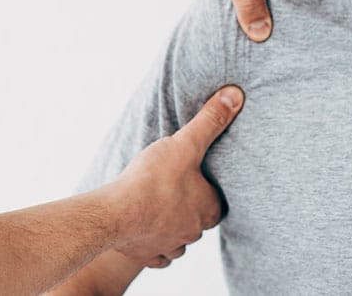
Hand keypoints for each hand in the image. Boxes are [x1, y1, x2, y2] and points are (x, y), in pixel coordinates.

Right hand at [103, 85, 243, 268]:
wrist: (116, 214)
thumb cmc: (152, 180)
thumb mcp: (185, 143)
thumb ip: (210, 121)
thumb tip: (235, 96)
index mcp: (208, 208)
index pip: (218, 201)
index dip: (209, 189)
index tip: (198, 178)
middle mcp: (193, 231)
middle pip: (198, 220)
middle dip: (190, 207)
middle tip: (176, 188)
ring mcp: (170, 246)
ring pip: (179, 239)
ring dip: (173, 226)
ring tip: (160, 208)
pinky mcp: (147, 255)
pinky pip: (157, 254)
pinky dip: (154, 244)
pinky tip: (146, 230)